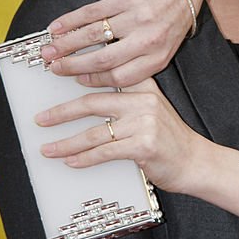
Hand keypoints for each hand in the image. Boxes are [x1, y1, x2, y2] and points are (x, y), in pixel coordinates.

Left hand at [36, 80, 208, 195]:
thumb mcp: (153, 110)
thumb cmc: (170, 140)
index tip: (57, 78)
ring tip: (48, 148)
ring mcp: (144, 123)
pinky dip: (85, 158)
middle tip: (42, 119)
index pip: (106, 77)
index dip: (78, 77)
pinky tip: (71, 161)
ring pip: (95, 132)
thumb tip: (87, 105)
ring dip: (67, 142)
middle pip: (93, 103)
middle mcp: (144, 100)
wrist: (196, 161)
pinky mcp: (143, 145)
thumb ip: (127, 102)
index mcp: (145, 86)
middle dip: (62, 112)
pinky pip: (105, 151)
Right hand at [41, 0, 204, 86]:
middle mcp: (148, 39)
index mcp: (158, 56)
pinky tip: (57, 26)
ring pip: (93, 36)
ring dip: (66, 44)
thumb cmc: (172, 16)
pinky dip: (70, 21)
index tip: (78, 81)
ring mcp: (137, 17)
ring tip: (49, 50)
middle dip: (73, 66)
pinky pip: (92, 12)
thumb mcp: (166, 45)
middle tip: (54, 68)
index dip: (96, 81)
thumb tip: (103, 75)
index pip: (122, 77)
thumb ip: (141, 60)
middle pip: (103, 60)